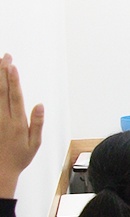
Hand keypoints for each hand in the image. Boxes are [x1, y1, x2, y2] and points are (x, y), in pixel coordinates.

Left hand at [0, 54, 43, 198]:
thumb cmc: (17, 158)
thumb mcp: (34, 144)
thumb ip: (37, 123)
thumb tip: (40, 106)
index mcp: (17, 122)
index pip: (15, 96)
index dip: (13, 80)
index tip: (12, 66)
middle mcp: (3, 119)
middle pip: (2, 90)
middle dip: (3, 72)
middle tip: (5, 57)